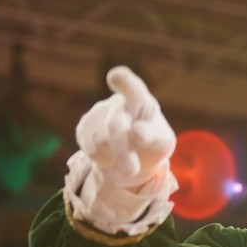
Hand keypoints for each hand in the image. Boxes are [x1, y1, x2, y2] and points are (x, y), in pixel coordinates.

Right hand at [75, 66, 174, 185]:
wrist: (135, 156)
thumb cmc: (152, 143)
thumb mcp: (162, 143)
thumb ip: (153, 136)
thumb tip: (137, 130)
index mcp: (141, 100)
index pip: (132, 87)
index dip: (123, 81)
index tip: (116, 76)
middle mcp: (117, 102)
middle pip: (115, 126)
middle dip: (123, 151)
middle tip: (132, 170)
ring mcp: (97, 112)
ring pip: (100, 141)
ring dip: (115, 159)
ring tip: (128, 163)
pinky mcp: (84, 127)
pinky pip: (90, 149)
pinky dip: (103, 160)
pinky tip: (112, 157)